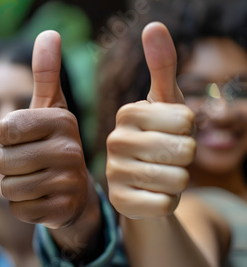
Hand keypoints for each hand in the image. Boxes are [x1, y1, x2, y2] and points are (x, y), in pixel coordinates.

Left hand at [0, 31, 88, 228]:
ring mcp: (69, 182)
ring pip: (9, 187)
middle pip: (3, 160)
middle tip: (28, 161)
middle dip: (7, 164)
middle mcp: (70, 149)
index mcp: (61, 119)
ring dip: (13, 185)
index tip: (21, 137)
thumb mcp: (50, 107)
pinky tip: (40, 197)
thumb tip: (49, 32)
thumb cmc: (53, 143)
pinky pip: (19, 209)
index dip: (4, 137)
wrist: (76, 190)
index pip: (4, 129)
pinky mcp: (63, 210)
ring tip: (34, 178)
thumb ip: (46, 72)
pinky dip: (22, 205)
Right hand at [106, 22, 195, 218]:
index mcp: (126, 114)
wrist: (141, 183)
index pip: (186, 120)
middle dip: (186, 156)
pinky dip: (168, 201)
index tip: (172, 131)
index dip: (190, 129)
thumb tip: (153, 25)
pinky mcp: (119, 202)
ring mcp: (114, 173)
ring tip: (161, 175)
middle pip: (185, 149)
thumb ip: (162, 65)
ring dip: (178, 180)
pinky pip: (165, 203)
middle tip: (168, 156)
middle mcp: (115, 142)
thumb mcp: (165, 103)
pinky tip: (152, 194)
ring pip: (178, 178)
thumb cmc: (158, 137)